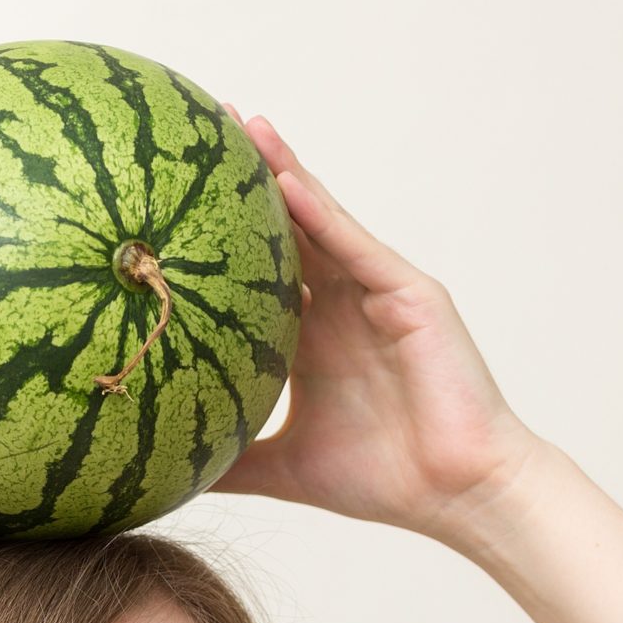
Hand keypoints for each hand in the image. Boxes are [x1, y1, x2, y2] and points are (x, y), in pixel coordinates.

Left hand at [208, 105, 551, 546]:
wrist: (458, 496)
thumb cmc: (385, 480)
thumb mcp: (284, 466)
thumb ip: (230, 463)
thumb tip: (164, 480)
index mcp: (312, 335)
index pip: (258, 271)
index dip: (219, 234)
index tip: (167, 199)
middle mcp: (341, 304)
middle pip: (286, 227)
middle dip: (248, 179)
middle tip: (199, 126)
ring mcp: (377, 293)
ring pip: (321, 221)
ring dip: (283, 172)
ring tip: (241, 126)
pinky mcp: (411, 295)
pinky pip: (357, 247)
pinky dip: (323, 215)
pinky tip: (287, 182)